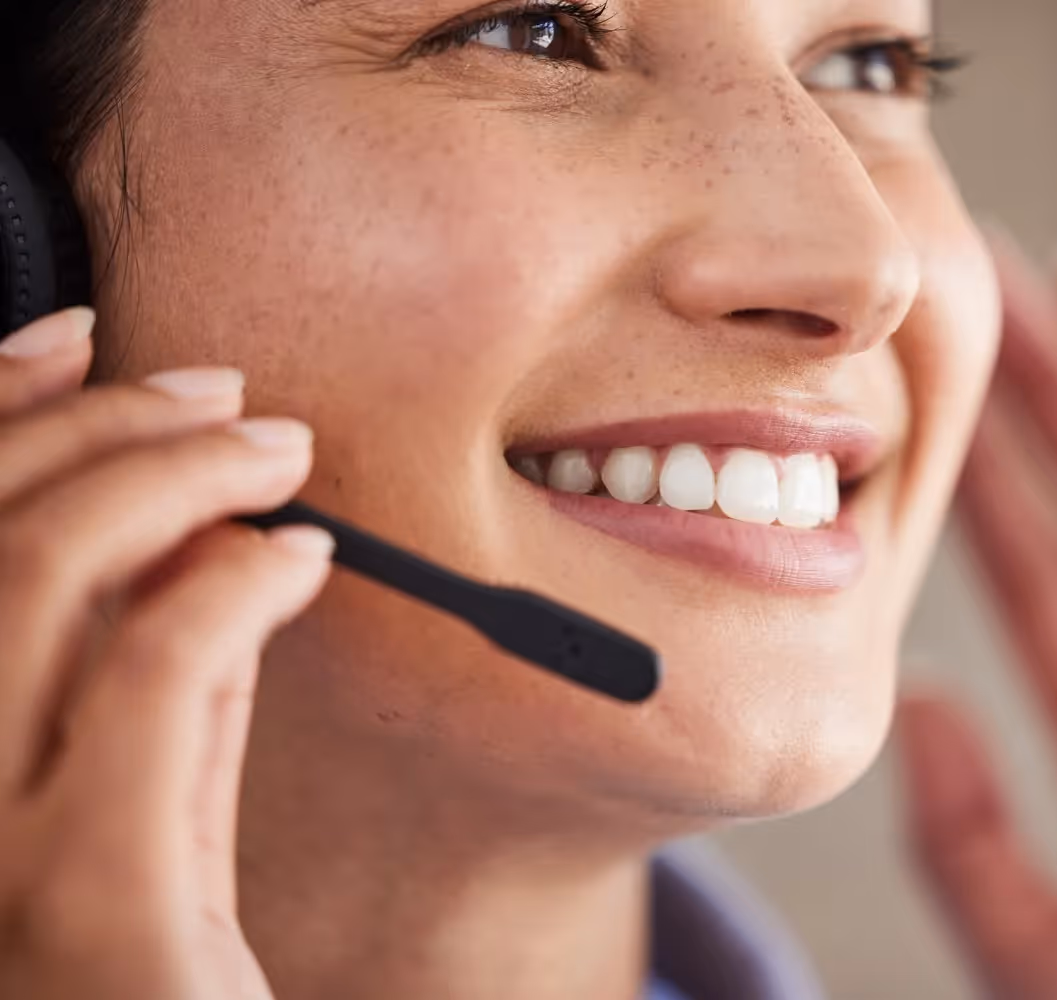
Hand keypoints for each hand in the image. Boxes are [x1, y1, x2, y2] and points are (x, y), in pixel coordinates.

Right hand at [0, 308, 332, 999]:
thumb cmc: (154, 972)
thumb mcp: (139, 808)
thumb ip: (147, 684)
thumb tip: (186, 531)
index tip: (74, 335)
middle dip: (107, 428)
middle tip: (229, 404)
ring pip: (43, 575)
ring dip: (176, 475)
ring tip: (275, 454)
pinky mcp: (87, 899)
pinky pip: (153, 672)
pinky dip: (232, 582)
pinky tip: (299, 558)